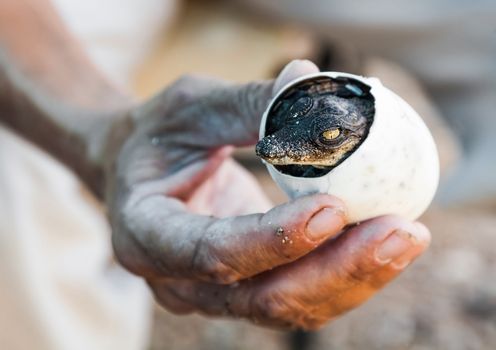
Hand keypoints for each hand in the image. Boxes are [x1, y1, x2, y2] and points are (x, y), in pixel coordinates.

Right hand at [106, 60, 430, 329]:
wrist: (139, 173)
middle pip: (264, 298)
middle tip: (399, 232)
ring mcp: (215, 293)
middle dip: (338, 270)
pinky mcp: (248, 289)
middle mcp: (179, 281)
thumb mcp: (188, 108)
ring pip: (293, 307)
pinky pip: (304, 294)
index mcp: (145, 236)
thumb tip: (311, 79)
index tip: (334, 208)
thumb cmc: (156, 137)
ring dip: (356, 277)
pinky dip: (348, 272)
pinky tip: (384, 240)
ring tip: (407, 236)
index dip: (273, 240)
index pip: (211, 252)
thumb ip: (246, 103)